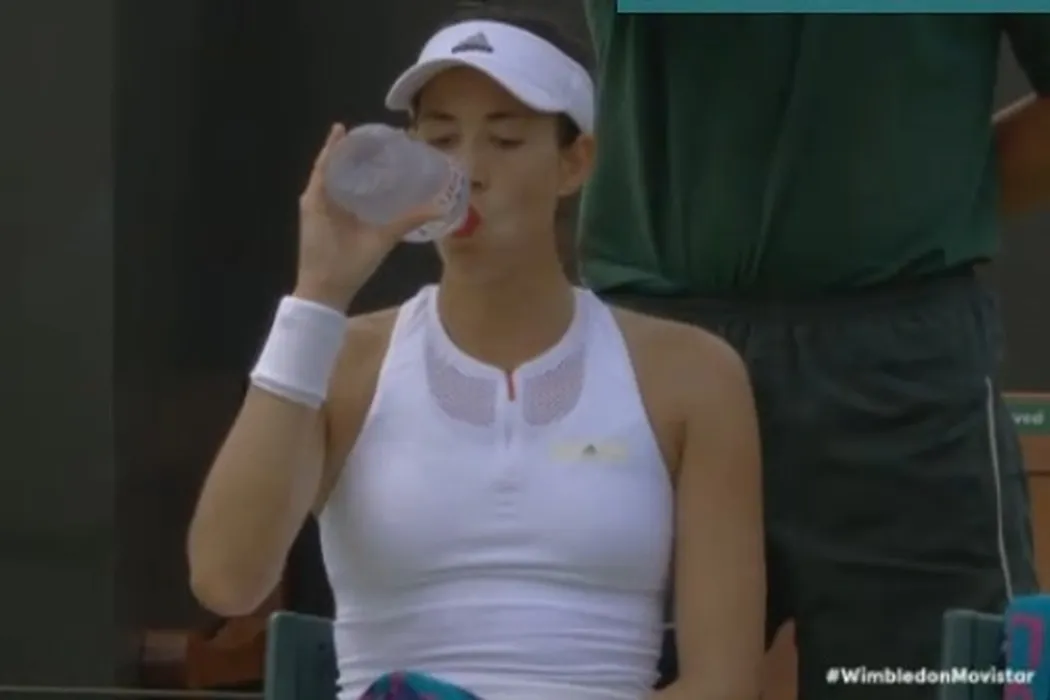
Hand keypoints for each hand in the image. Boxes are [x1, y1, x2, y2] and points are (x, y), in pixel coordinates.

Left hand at [293, 123, 441, 309]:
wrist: (322, 295)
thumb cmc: (344, 265)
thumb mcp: (378, 241)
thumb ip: (406, 221)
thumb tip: (438, 206)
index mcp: (318, 198)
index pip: (325, 162)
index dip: (335, 144)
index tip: (346, 127)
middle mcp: (312, 201)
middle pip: (326, 170)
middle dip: (342, 155)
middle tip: (366, 142)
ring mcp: (314, 214)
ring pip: (327, 184)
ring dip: (342, 171)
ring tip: (365, 159)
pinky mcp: (319, 226)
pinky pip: (329, 198)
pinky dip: (342, 188)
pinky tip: (360, 188)